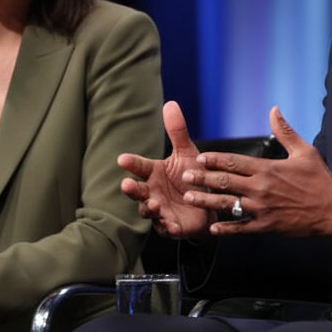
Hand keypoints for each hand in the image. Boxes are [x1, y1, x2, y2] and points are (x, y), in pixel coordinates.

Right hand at [118, 101, 210, 238]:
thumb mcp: (187, 153)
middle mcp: (152, 191)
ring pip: (147, 210)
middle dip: (131, 189)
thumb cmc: (192, 177)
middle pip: (137, 190)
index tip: (122, 159)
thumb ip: (177, 132)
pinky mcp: (170, 226)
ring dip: (148, 208)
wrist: (208, 204)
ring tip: (153, 205)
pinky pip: (166, 228)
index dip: (131, 163)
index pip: (139, 166)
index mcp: (154, 172)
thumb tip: (170, 103)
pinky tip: (171, 224)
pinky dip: (167, 227)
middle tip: (127, 184)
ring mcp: (159, 210)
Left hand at [180, 106, 331, 237]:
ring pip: (228, 204)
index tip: (199, 157)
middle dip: (203, 178)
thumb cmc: (320, 180)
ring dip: (207, 201)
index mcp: (268, 168)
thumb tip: (274, 109)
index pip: (235, 161)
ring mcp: (263, 208)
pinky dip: (227, 229)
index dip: (215, 159)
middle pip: (225, 181)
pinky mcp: (267, 226)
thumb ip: (285, 131)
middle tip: (185, 176)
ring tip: (189, 198)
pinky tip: (213, 229)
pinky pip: (242, 228)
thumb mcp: (304, 151)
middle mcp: (261, 188)